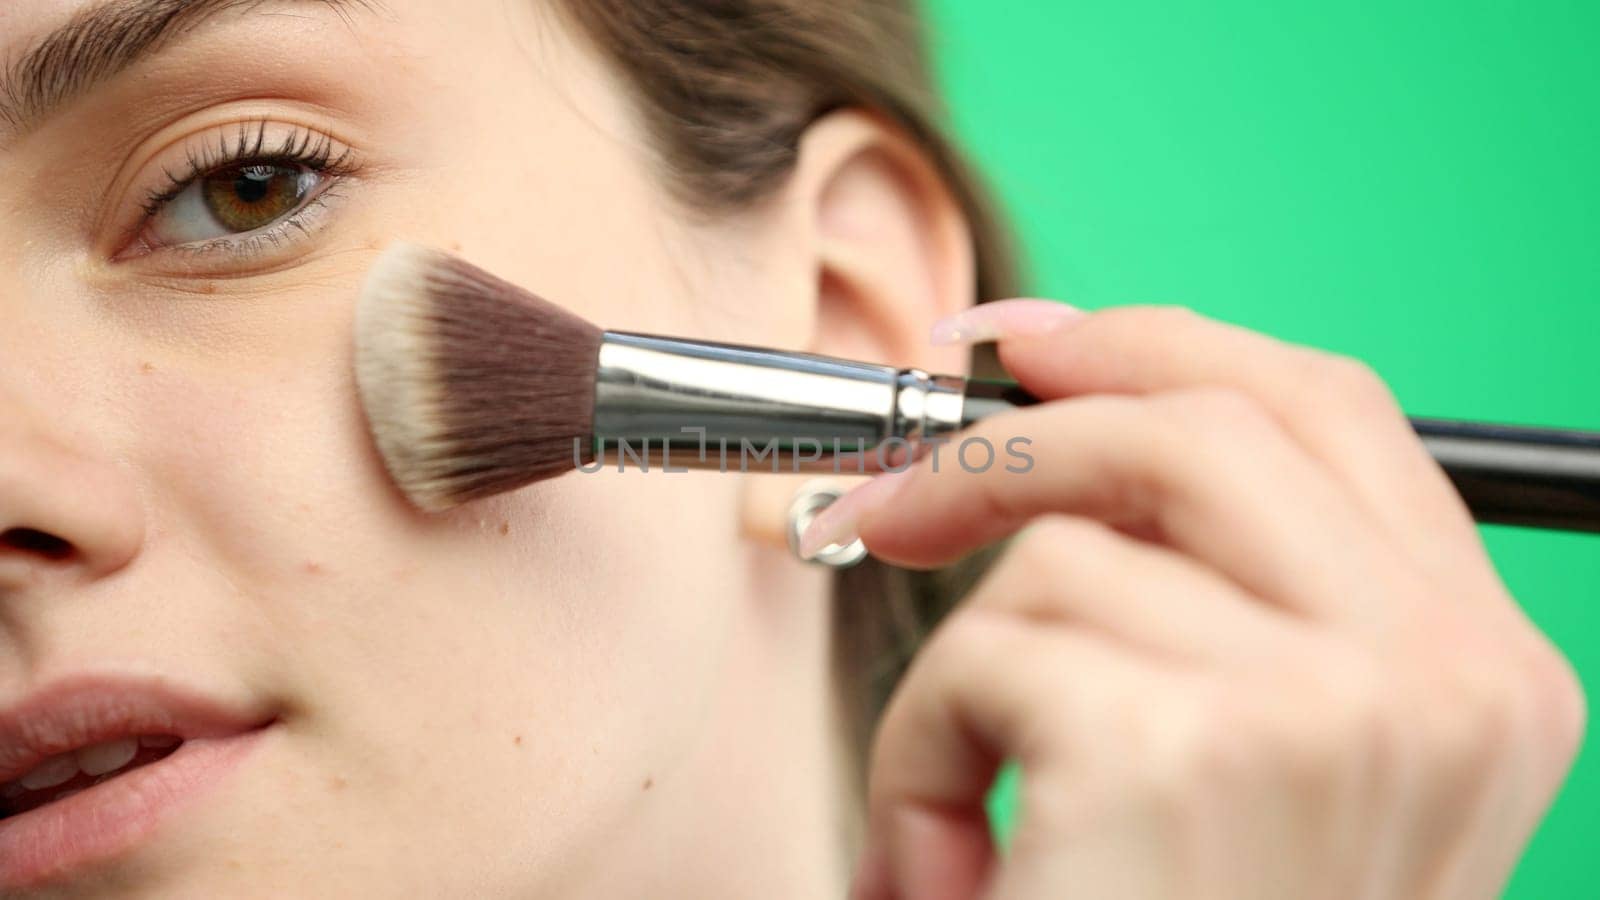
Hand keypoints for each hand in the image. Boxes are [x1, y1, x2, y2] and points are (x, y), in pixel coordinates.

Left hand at [803, 302, 1585, 899]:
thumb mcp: (1248, 775)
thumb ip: (1209, 599)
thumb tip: (1040, 417)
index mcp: (1475, 670)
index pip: (1323, 410)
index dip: (1159, 347)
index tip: (1021, 349)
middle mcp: (1443, 677)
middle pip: (1198, 421)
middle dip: (1009, 440)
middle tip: (887, 500)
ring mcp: (1333, 704)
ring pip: (1060, 550)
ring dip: (961, 680)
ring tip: (966, 825)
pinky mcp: (1188, 749)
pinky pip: (982, 655)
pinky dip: (921, 757)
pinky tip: (958, 873)